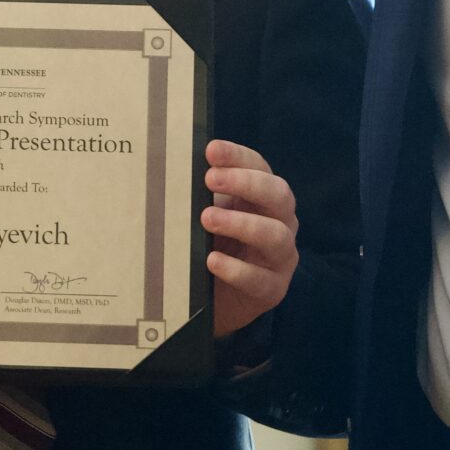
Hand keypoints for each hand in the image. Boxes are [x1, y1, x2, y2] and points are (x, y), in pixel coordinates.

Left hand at [203, 140, 297, 338]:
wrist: (213, 300)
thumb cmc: (211, 246)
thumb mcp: (206, 216)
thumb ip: (199, 196)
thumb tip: (168, 171)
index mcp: (263, 198)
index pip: (260, 167)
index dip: (238, 156)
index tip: (211, 150)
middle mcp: (281, 222)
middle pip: (279, 194)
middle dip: (245, 183)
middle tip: (210, 179)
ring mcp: (281, 257)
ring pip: (275, 235)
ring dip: (241, 224)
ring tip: (207, 219)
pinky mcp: (273, 289)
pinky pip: (260, 279)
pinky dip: (235, 269)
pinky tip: (212, 261)